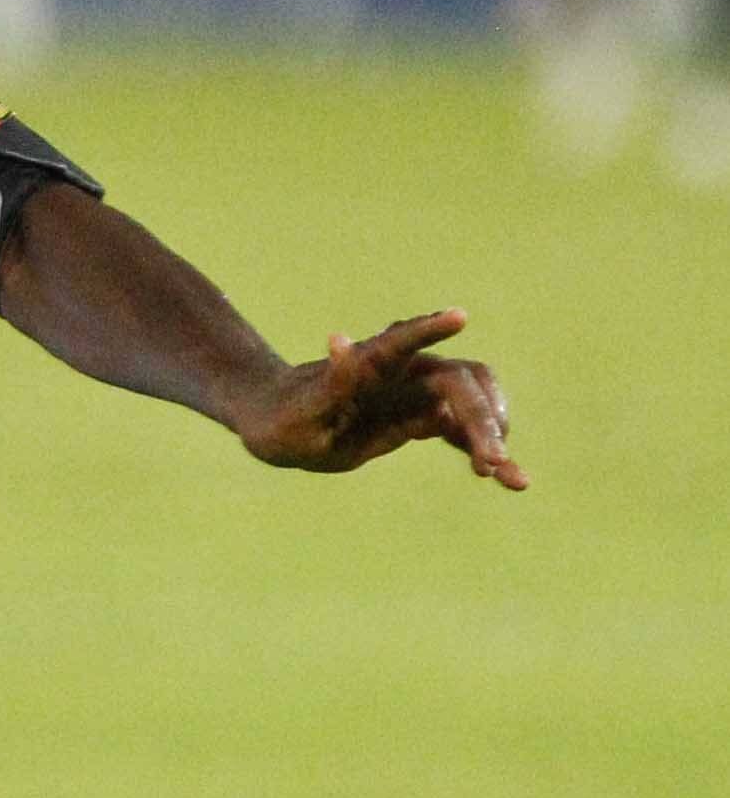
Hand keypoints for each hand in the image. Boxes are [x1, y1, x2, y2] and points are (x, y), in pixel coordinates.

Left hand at [230, 309, 525, 488]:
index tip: (459, 316)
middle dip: (481, 416)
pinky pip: (464, 433)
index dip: (430, 327)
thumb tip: (340, 340)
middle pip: (460, 382)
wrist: (286, 430)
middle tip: (490, 459)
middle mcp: (405, 371)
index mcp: (372, 363)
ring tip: (509, 476)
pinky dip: (485, 452)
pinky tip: (512, 481)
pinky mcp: (425, 417)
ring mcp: (420, 393)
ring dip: (494, 435)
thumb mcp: (303, 411)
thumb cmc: (285, 421)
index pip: (404, 339)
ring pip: (474, 404)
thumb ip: (331, 382)